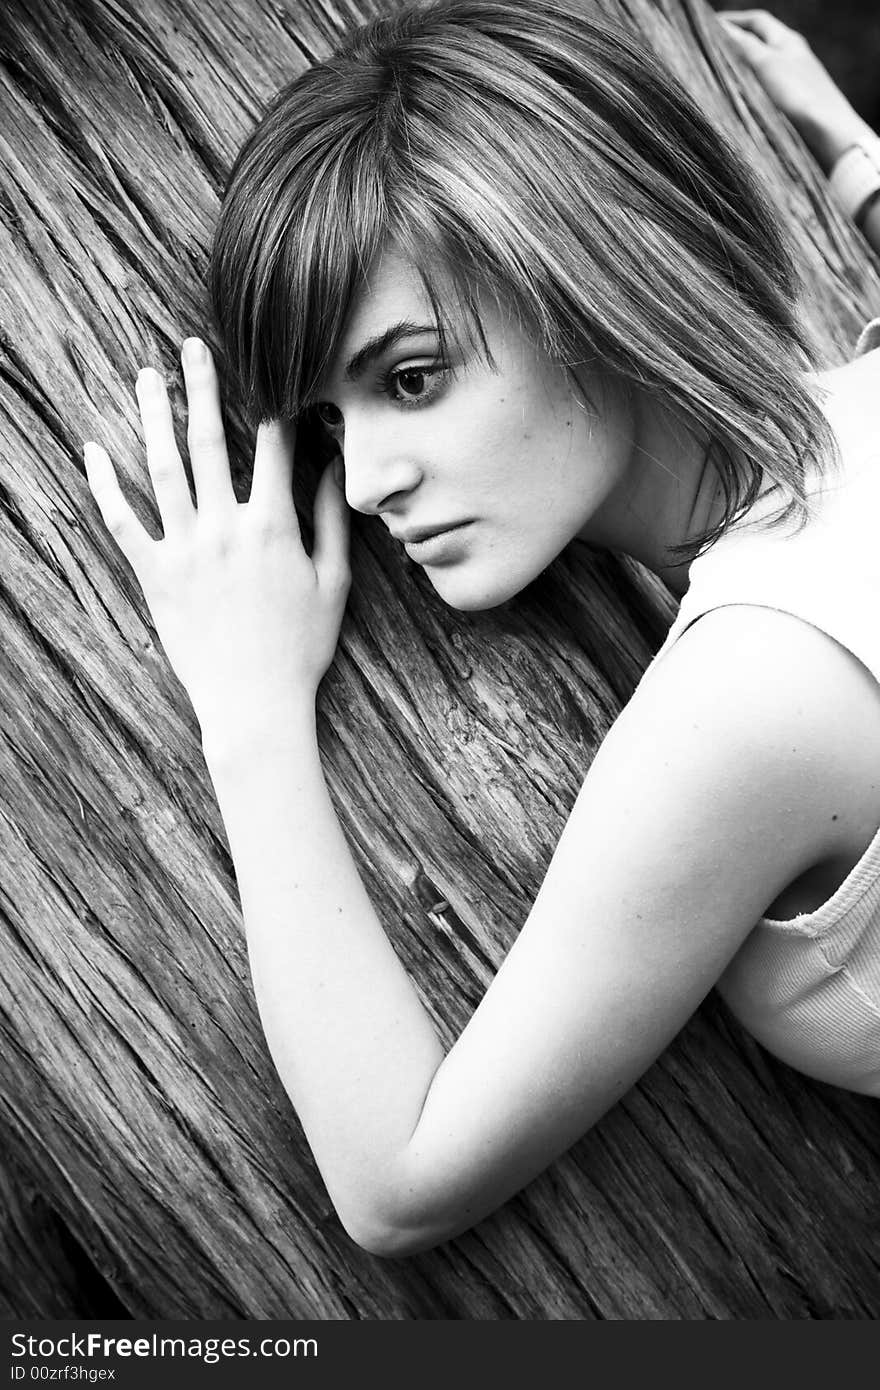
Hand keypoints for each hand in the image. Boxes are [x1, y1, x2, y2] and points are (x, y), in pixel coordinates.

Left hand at [83, 338, 349, 741]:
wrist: (255, 703)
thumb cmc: (301, 648)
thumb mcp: (334, 583)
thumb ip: (333, 521)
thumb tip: (335, 470)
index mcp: (273, 525)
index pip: (272, 447)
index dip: (274, 404)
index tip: (272, 370)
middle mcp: (225, 527)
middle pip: (209, 441)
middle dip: (204, 387)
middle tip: (195, 346)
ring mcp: (185, 549)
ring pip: (162, 469)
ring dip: (154, 417)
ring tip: (148, 377)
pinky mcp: (154, 575)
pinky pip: (122, 521)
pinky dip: (104, 485)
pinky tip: (93, 450)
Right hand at [720, 10, 869, 171]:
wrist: (827, 131)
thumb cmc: (798, 93)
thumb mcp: (764, 63)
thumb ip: (743, 44)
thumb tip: (721, 29)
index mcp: (787, 40)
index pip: (757, 21)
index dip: (733, 20)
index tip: (709, 25)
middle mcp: (792, 56)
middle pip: (760, 42)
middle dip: (736, 42)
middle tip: (710, 50)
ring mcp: (794, 80)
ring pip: (762, 68)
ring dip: (742, 68)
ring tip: (720, 76)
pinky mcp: (794, 103)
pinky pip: (766, 89)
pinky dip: (751, 89)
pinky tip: (741, 100)